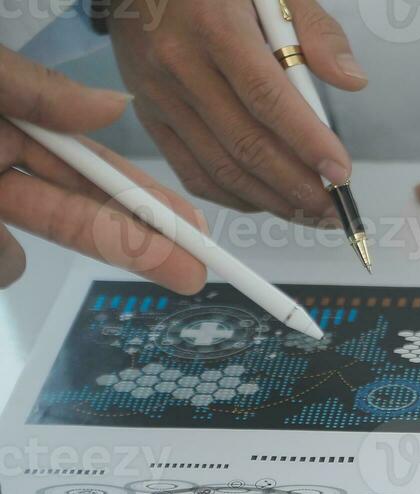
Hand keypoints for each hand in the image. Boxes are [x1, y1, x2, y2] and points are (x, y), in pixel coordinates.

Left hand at [0, 48, 204, 292]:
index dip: (147, 199)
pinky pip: (2, 265)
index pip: (92, 165)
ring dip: (19, 250)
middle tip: (191, 272)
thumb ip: (36, 89)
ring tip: (0, 212)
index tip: (194, 227)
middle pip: (81, 215)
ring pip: (27, 251)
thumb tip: (113, 104)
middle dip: (138, 245)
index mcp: (5, 121)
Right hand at [109, 0, 365, 219]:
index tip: (341, 174)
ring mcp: (158, 93)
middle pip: (247, 143)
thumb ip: (317, 30)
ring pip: (221, 167)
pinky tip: (268, 201)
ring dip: (273, 200)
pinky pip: (192, 170)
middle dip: (299, 186)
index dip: (308, 143)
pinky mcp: (149, 114)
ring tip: (312, 213)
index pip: (267, 99)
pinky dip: (234, 196)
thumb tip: (352, 80)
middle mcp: (178, 62)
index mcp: (214, 25)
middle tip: (336, 207)